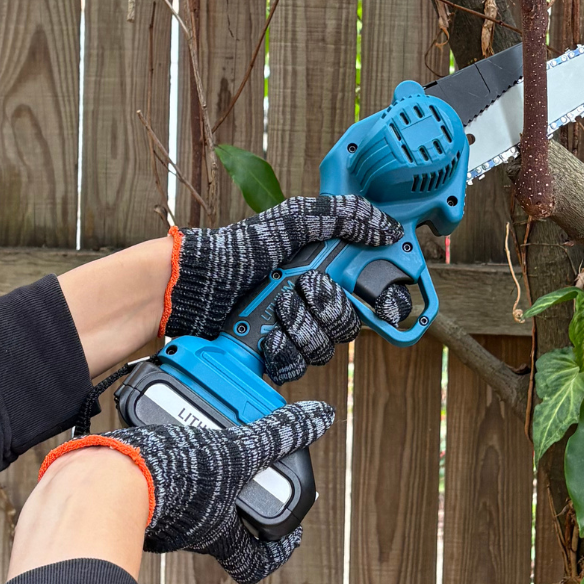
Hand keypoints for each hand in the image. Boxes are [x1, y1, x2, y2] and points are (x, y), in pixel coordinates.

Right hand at [39, 402, 334, 583]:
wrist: (99, 476)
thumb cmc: (169, 478)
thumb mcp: (236, 451)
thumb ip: (275, 437)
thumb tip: (317, 420)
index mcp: (216, 532)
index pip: (254, 559)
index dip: (277, 548)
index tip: (289, 530)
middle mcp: (188, 531)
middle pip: (222, 520)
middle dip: (237, 488)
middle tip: (248, 455)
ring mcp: (158, 516)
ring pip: (189, 497)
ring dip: (201, 465)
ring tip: (209, 427)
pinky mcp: (130, 494)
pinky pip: (156, 478)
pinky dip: (167, 452)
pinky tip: (169, 423)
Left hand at [162, 195, 410, 383]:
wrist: (196, 286)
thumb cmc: (240, 249)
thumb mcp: (294, 220)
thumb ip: (344, 217)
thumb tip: (387, 228)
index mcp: (325, 268)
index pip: (370, 292)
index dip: (384, 302)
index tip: (384, 306)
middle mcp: (313, 300)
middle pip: (349, 325)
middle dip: (327, 309)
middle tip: (304, 288)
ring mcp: (293, 328)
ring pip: (323, 348)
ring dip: (300, 328)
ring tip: (277, 309)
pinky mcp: (273, 352)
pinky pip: (296, 366)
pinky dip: (281, 351)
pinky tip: (267, 335)